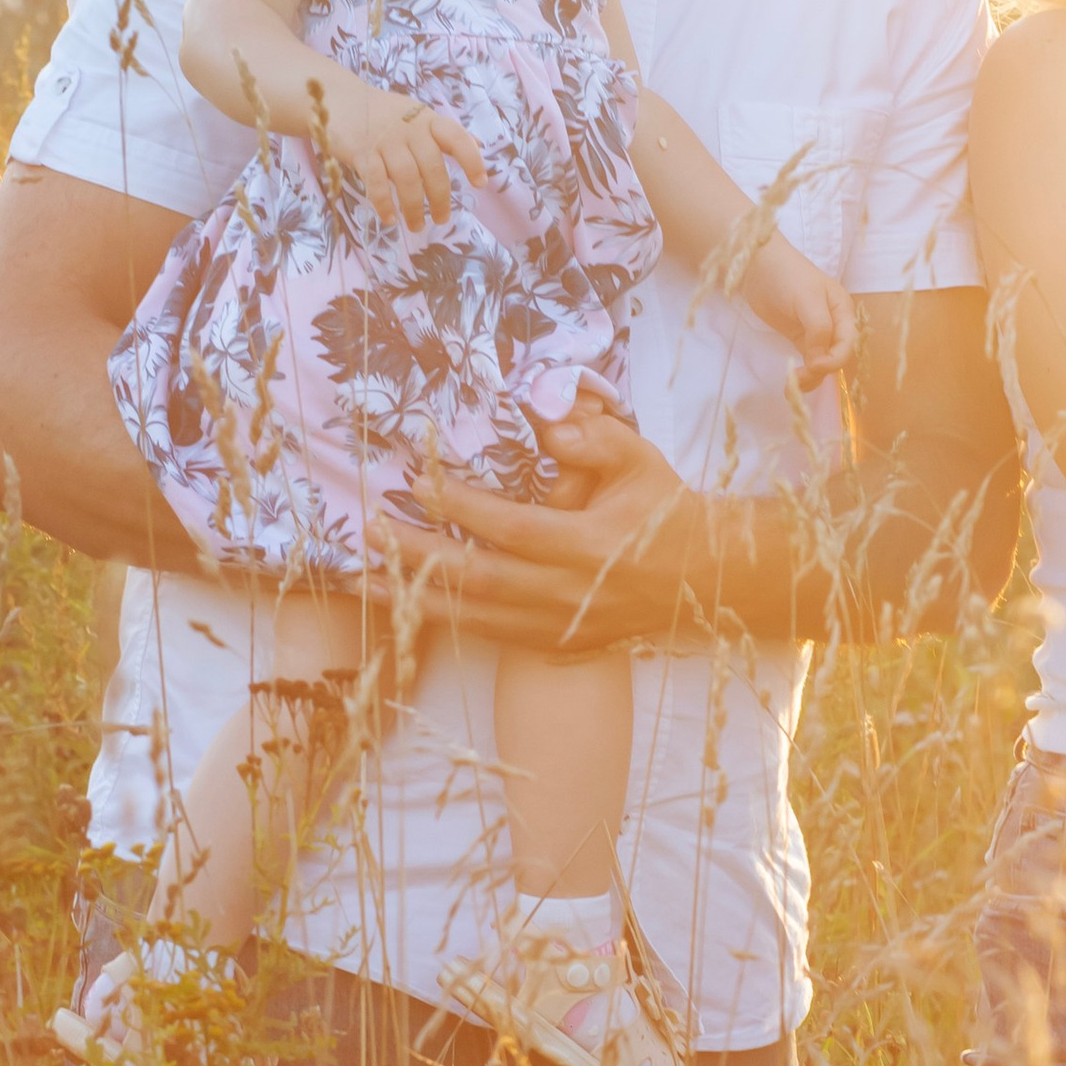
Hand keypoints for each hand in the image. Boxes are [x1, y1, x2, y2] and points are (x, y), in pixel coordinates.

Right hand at [306, 67, 486, 230]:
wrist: (340, 99)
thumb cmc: (384, 113)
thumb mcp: (418, 115)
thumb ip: (445, 133)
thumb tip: (479, 145)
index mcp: (427, 120)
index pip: (456, 137)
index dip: (471, 160)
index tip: (480, 183)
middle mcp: (410, 129)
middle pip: (432, 167)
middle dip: (440, 198)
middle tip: (442, 220)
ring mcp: (385, 140)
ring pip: (407, 179)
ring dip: (414, 207)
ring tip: (417, 225)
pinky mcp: (362, 152)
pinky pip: (377, 183)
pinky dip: (384, 203)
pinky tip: (390, 218)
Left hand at [373, 393, 704, 651]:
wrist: (701, 578)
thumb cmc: (664, 510)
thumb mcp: (640, 461)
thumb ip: (595, 438)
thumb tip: (546, 421)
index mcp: (591, 547)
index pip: (514, 529)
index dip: (462, 508)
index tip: (416, 482)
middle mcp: (570, 595)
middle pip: (480, 579)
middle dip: (418, 556)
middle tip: (369, 531)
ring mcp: (560, 627)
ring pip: (475, 619)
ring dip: (414, 599)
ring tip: (363, 580)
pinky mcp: (555, 645)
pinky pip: (489, 636)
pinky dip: (444, 621)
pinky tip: (406, 606)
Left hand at [745, 233, 859, 384]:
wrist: (758, 266)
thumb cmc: (787, 276)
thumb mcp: (807, 299)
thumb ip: (818, 329)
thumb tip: (819, 362)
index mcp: (843, 311)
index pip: (848, 344)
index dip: (835, 359)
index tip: (814, 366)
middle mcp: (835, 324)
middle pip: (836, 357)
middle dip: (821, 371)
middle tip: (797, 379)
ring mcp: (817, 332)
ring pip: (822, 363)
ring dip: (811, 378)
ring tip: (791, 387)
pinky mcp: (800, 338)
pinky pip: (808, 361)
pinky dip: (803, 375)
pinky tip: (791, 384)